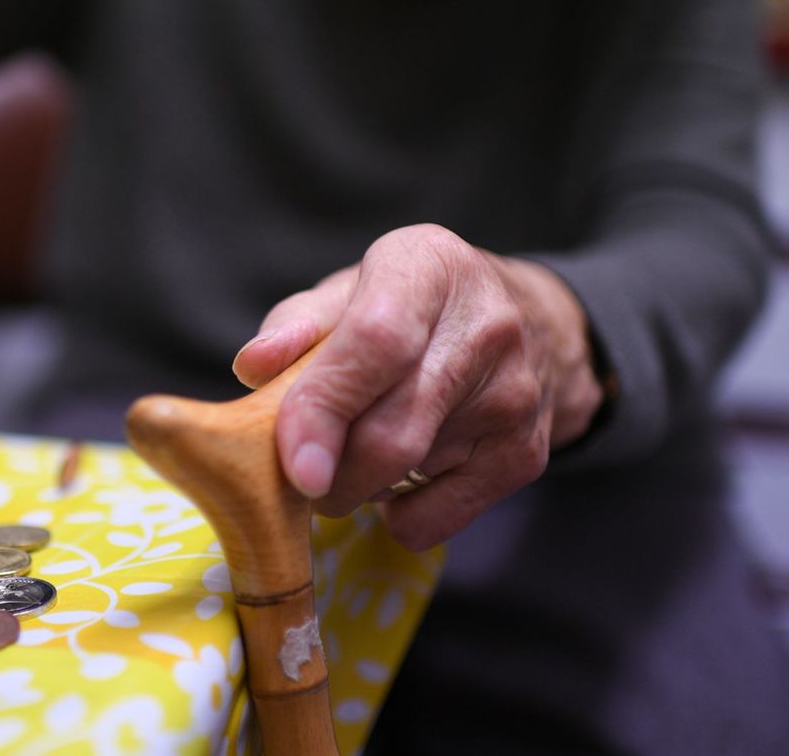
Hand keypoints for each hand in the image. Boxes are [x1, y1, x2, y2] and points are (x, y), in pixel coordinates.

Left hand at [232, 225, 604, 549]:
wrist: (535, 326)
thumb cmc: (412, 307)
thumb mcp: (353, 290)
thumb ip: (297, 324)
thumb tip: (253, 366)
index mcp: (430, 269)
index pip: (376, 343)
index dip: (326, 408)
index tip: (293, 465)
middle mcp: (486, 328)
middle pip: (390, 434)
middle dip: (327, 475)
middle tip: (299, 472)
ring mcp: (512, 398)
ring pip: (404, 479)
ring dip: (357, 485)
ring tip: (359, 447)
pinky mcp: (525, 456)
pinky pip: (434, 520)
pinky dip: (397, 515)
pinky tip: (402, 473)